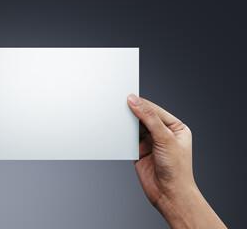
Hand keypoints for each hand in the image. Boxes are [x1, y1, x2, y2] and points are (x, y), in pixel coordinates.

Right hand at [127, 94, 225, 227]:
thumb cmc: (177, 170)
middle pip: (144, 117)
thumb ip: (149, 119)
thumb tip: (135, 102)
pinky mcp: (139, 151)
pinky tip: (116, 130)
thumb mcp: (165, 139)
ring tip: (116, 116)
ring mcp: (150, 142)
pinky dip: (122, 134)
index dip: (142, 104)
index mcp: (175, 127)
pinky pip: (128, 138)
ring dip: (126, 123)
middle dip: (133, 112)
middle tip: (119, 105)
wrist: (169, 195)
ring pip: (135, 127)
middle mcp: (163, 133)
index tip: (128, 98)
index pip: (155, 110)